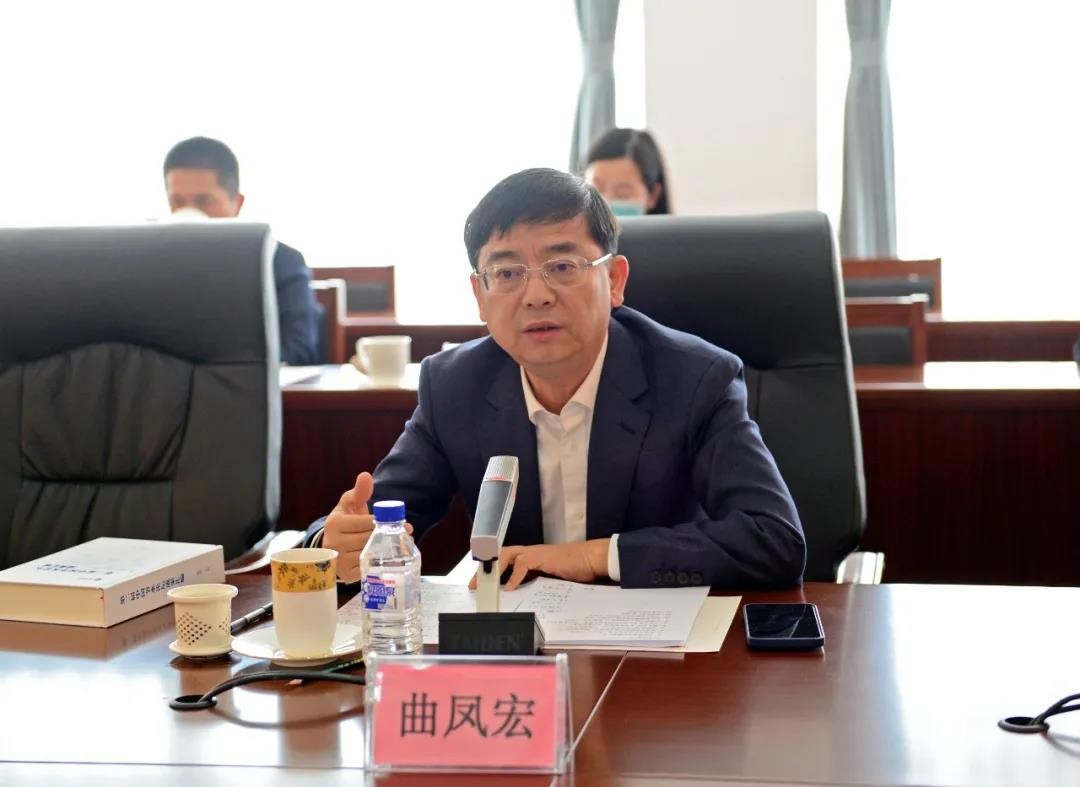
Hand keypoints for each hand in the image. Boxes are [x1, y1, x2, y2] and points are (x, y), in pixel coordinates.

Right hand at [324, 472, 412, 581]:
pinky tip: (389, 557)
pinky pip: (367, 568)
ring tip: (401, 544)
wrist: (336, 541)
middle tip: (407, 532)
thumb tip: (366, 476)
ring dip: (387, 550)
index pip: (363, 523)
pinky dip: (380, 562)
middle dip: (388, 535)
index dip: (382, 522)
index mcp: (334, 523)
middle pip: (367, 539)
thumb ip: (360, 491)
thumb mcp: (350, 503)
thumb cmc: (346, 519)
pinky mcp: (346, 575)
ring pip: (368, 554)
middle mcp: (332, 543)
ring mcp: (338, 561)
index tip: (398, 521)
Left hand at [468, 540, 609, 590]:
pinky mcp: (542, 556)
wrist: (591, 559)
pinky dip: (514, 576)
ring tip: (485, 584)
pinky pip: (523, 563)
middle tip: (474, 585)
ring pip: (507, 555)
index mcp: (530, 558)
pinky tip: (510, 587)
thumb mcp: (550, 579)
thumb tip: (519, 598)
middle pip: (500, 555)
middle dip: (485, 569)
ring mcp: (536, 553)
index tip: (478, 582)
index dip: (490, 570)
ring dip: (494, 569)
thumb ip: (535, 583)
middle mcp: (530, 553)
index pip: (504, 560)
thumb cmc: (574, 569)